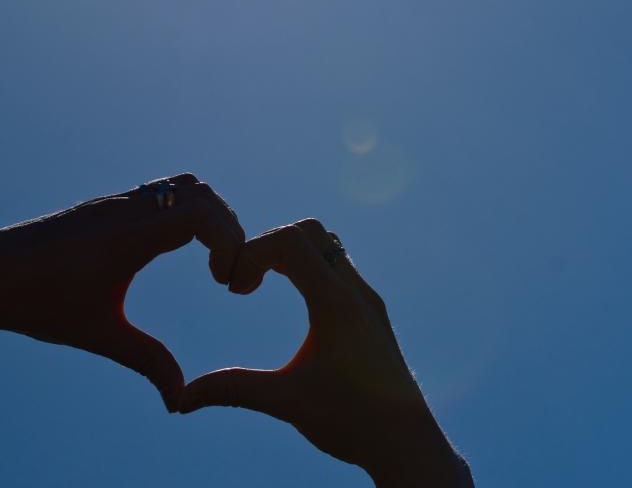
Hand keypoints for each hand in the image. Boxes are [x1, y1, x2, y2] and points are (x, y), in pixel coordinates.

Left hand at [0, 174, 243, 410]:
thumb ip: (145, 360)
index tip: (222, 283)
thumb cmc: (39, 302)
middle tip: (223, 273)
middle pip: (202, 194)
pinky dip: (186, 209)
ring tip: (209, 255)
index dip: (229, 241)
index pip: (201, 213)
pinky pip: (163, 189)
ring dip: (209, 214)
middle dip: (227, 229)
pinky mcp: (109, 204)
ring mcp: (119, 201)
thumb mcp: (97, 333)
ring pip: (184, 184)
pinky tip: (175, 246)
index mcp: (132, 235)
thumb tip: (179, 399)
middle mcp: (130, 208)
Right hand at [179, 219, 472, 485]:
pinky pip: (339, 267)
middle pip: (309, 230)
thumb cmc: (350, 423)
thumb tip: (180, 400)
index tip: (234, 290)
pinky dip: (310, 269)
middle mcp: (356, 290)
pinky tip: (295, 301)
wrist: (409, 444)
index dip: (252, 252)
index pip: (289, 239)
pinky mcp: (372, 311)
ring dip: (291, 254)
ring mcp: (368, 298)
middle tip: (246, 283)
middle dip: (269, 245)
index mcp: (335, 302)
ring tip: (264, 286)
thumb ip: (232, 390)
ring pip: (328, 245)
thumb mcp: (285, 401)